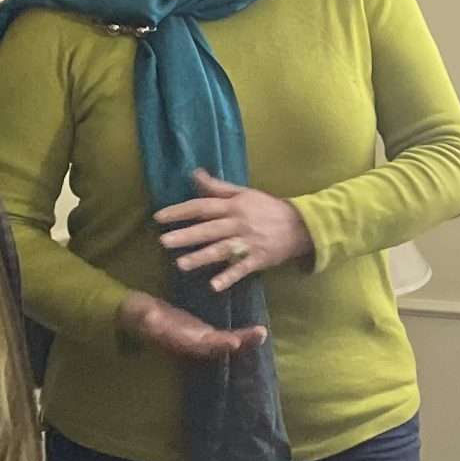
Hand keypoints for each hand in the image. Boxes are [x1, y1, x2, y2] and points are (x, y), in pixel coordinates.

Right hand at [118, 289, 269, 361]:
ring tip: (262, 333)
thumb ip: (146, 316)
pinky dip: (237, 336)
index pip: (201, 344)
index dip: (218, 344)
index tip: (234, 342)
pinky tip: (253, 332)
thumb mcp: (139, 313)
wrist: (134, 317)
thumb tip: (151, 317)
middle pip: (218, 347)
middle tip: (260, 334)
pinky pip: (222, 337)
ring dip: (243, 341)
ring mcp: (197, 339)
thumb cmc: (136, 314)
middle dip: (239, 343)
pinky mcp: (200, 333)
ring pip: (223, 343)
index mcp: (179, 340)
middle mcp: (191, 344)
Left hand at [156, 170, 313, 291]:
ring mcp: (248, 242)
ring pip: (221, 249)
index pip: (202, 207)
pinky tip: (214, 286)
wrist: (300, 225)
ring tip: (181, 265)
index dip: (180, 211)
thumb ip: (218, 187)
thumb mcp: (244, 193)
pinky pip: (241, 268)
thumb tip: (194, 174)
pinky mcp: (258, 259)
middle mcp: (238, 223)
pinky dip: (228, 277)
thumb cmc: (267, 208)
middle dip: (186, 236)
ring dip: (201, 257)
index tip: (159, 217)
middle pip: (208, 229)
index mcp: (234, 206)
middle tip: (163, 242)